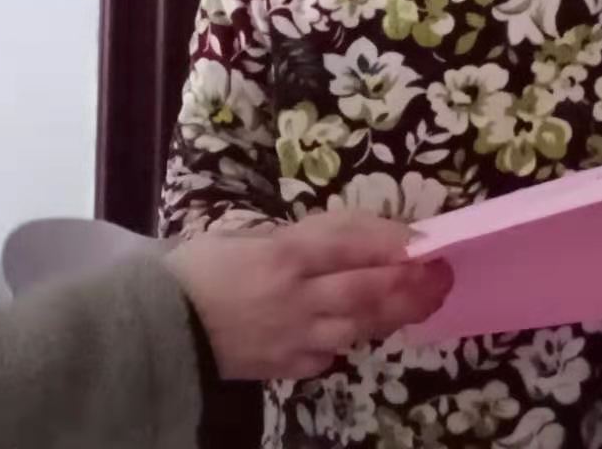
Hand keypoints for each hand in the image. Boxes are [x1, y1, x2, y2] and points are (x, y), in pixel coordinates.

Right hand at [167, 211, 453, 379]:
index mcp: (284, 255)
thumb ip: (298, 238)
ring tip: (423, 303)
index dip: (393, 242)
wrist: (158, 327)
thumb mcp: (244, 234)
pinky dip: (352, 341)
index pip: (353, 245)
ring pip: (360, 327)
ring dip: (396, 315)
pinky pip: (331, 355)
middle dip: (412, 283)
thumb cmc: (196, 270)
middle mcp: (298, 297)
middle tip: (443, 274)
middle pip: (369, 291)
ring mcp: (296, 338)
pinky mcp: (288, 367)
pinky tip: (366, 331)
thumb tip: (350, 238)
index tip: (424, 240)